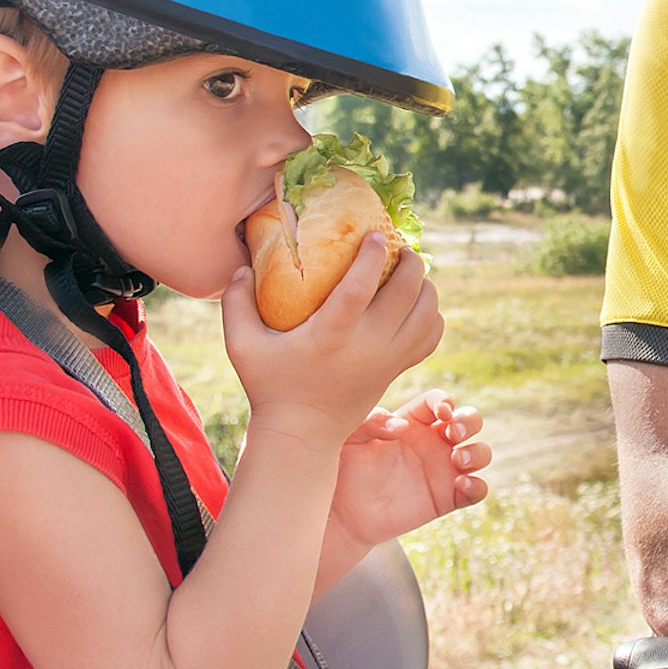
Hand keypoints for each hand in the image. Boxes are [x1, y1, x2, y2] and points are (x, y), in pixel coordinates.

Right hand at [221, 237, 444, 450]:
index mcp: (330, 334)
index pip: (361, 287)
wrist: (302, 434)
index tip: (376, 234)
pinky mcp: (397, 370)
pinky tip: (417, 303)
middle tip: (401, 247)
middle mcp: (366, 345)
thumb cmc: (269, 386)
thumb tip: (244, 265)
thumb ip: (235, 302)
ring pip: (427, 313)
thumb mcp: (241, 345)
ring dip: (426, 285)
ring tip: (411, 271)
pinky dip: (432, 315)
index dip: (373, 255)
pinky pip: (431, 337)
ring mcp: (387, 360)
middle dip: (412, 261)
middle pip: (407, 293)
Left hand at [330, 389, 490, 547]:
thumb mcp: (349, 438)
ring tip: (458, 460)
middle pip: (470, 420)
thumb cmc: (342, 469)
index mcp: (412, 421)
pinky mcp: (446, 498)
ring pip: (480, 453)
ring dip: (478, 452)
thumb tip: (401, 427)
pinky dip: (478, 486)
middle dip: (470, 421)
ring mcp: (442, 471)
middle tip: (453, 433)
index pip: (439, 401)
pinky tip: (461, 484)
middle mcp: (433, 442)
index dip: (445, 401)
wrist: (341, 514)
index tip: (441, 412)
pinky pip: (476, 490)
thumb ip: (371, 423)